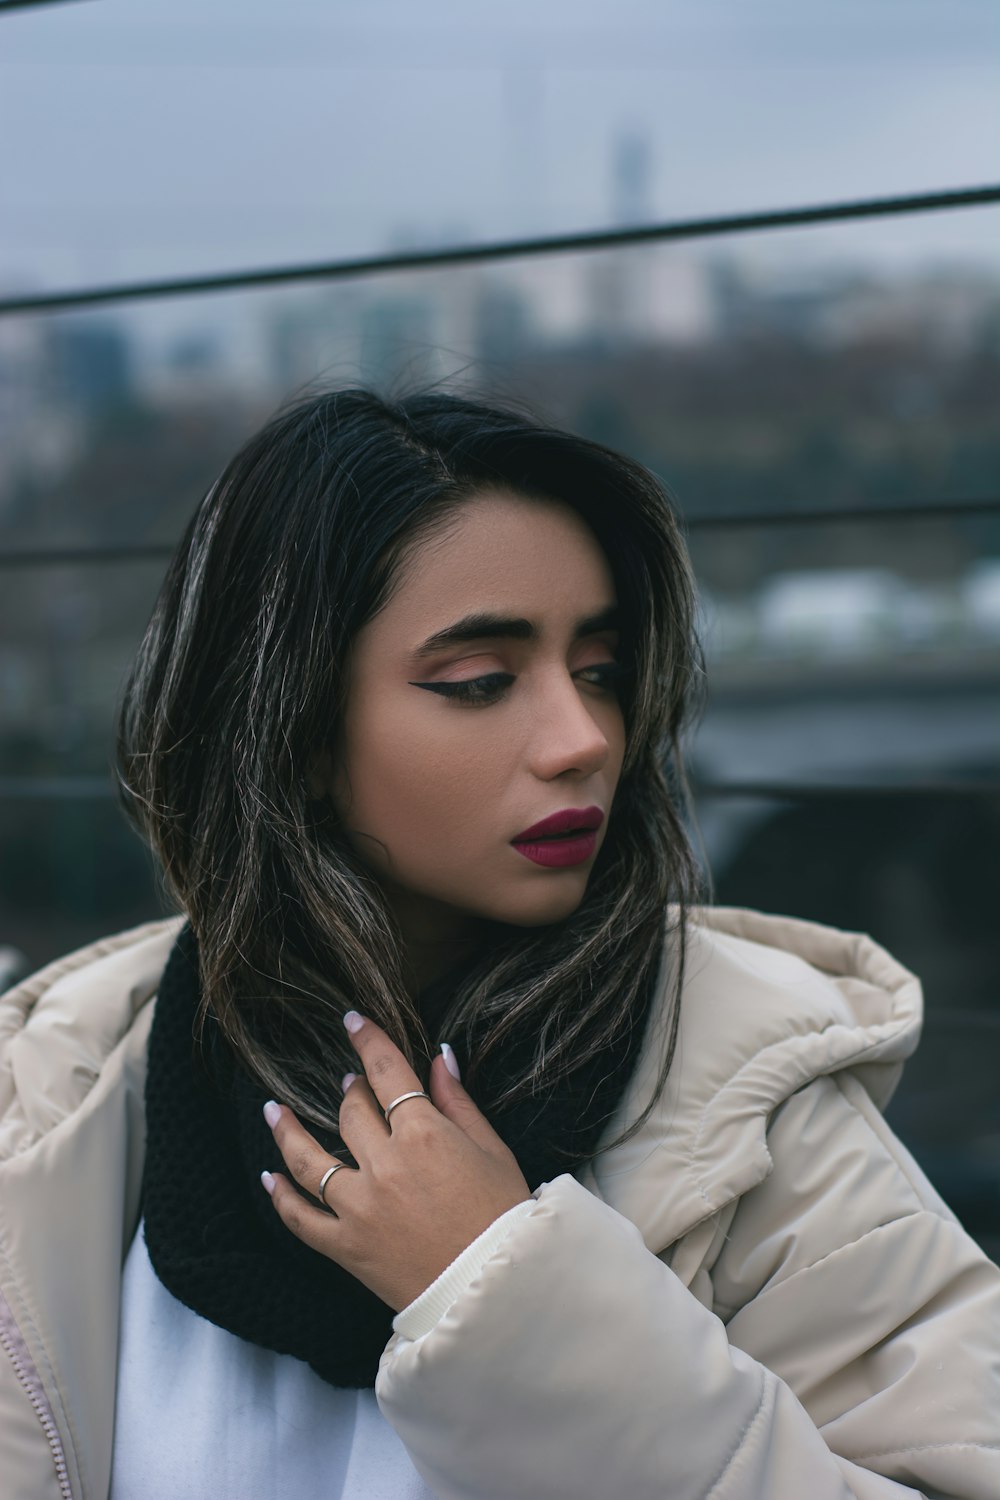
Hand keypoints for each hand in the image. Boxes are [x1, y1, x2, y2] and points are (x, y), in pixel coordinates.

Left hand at [261, 1013, 531, 1310]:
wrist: (495, 1291)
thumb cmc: (503, 1218)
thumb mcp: (492, 1150)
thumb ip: (458, 1101)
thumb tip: (439, 1058)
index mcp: (423, 1134)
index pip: (387, 1072)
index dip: (368, 1041)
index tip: (353, 1021)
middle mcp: (384, 1164)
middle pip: (351, 1112)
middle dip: (349, 1091)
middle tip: (348, 1084)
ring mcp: (359, 1206)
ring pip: (308, 1160)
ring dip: (287, 1131)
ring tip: (272, 1111)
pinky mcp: (346, 1247)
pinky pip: (301, 1218)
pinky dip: (281, 1197)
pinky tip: (269, 1177)